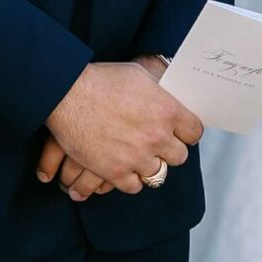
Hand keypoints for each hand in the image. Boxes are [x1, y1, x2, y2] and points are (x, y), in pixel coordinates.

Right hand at [41, 59, 201, 196]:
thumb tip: (173, 96)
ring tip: (137, 155)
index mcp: (168, 110)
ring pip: (158, 173)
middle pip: (179, 156)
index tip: (179, 133)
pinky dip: (130, 179)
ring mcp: (137, 156)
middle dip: (168, 150)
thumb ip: (161, 92)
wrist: (67, 93)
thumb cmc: (102, 79)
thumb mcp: (140, 75)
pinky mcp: (115, 172)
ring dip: (149, 165)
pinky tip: (124, 167)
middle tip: (156, 144)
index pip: (194, 132)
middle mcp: (157, 136)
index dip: (186, 133)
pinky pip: (135, 186)